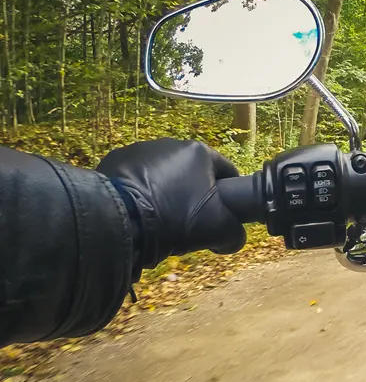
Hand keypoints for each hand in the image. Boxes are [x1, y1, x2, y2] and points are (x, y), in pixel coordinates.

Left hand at [98, 139, 246, 269]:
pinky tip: (139, 214)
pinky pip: (136, 180)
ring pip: (163, 176)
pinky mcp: (113, 162)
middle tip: (190, 223)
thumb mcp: (219, 231)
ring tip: (160, 221)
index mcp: (199, 152)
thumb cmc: (176, 218)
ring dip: (166, 194)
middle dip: (194, 196)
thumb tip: (232, 238)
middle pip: (193, 174)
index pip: (227, 172)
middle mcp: (169, 143)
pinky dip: (141, 194)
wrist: (120, 221)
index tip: (223, 216)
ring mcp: (138, 150)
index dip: (230, 196)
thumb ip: (235, 233)